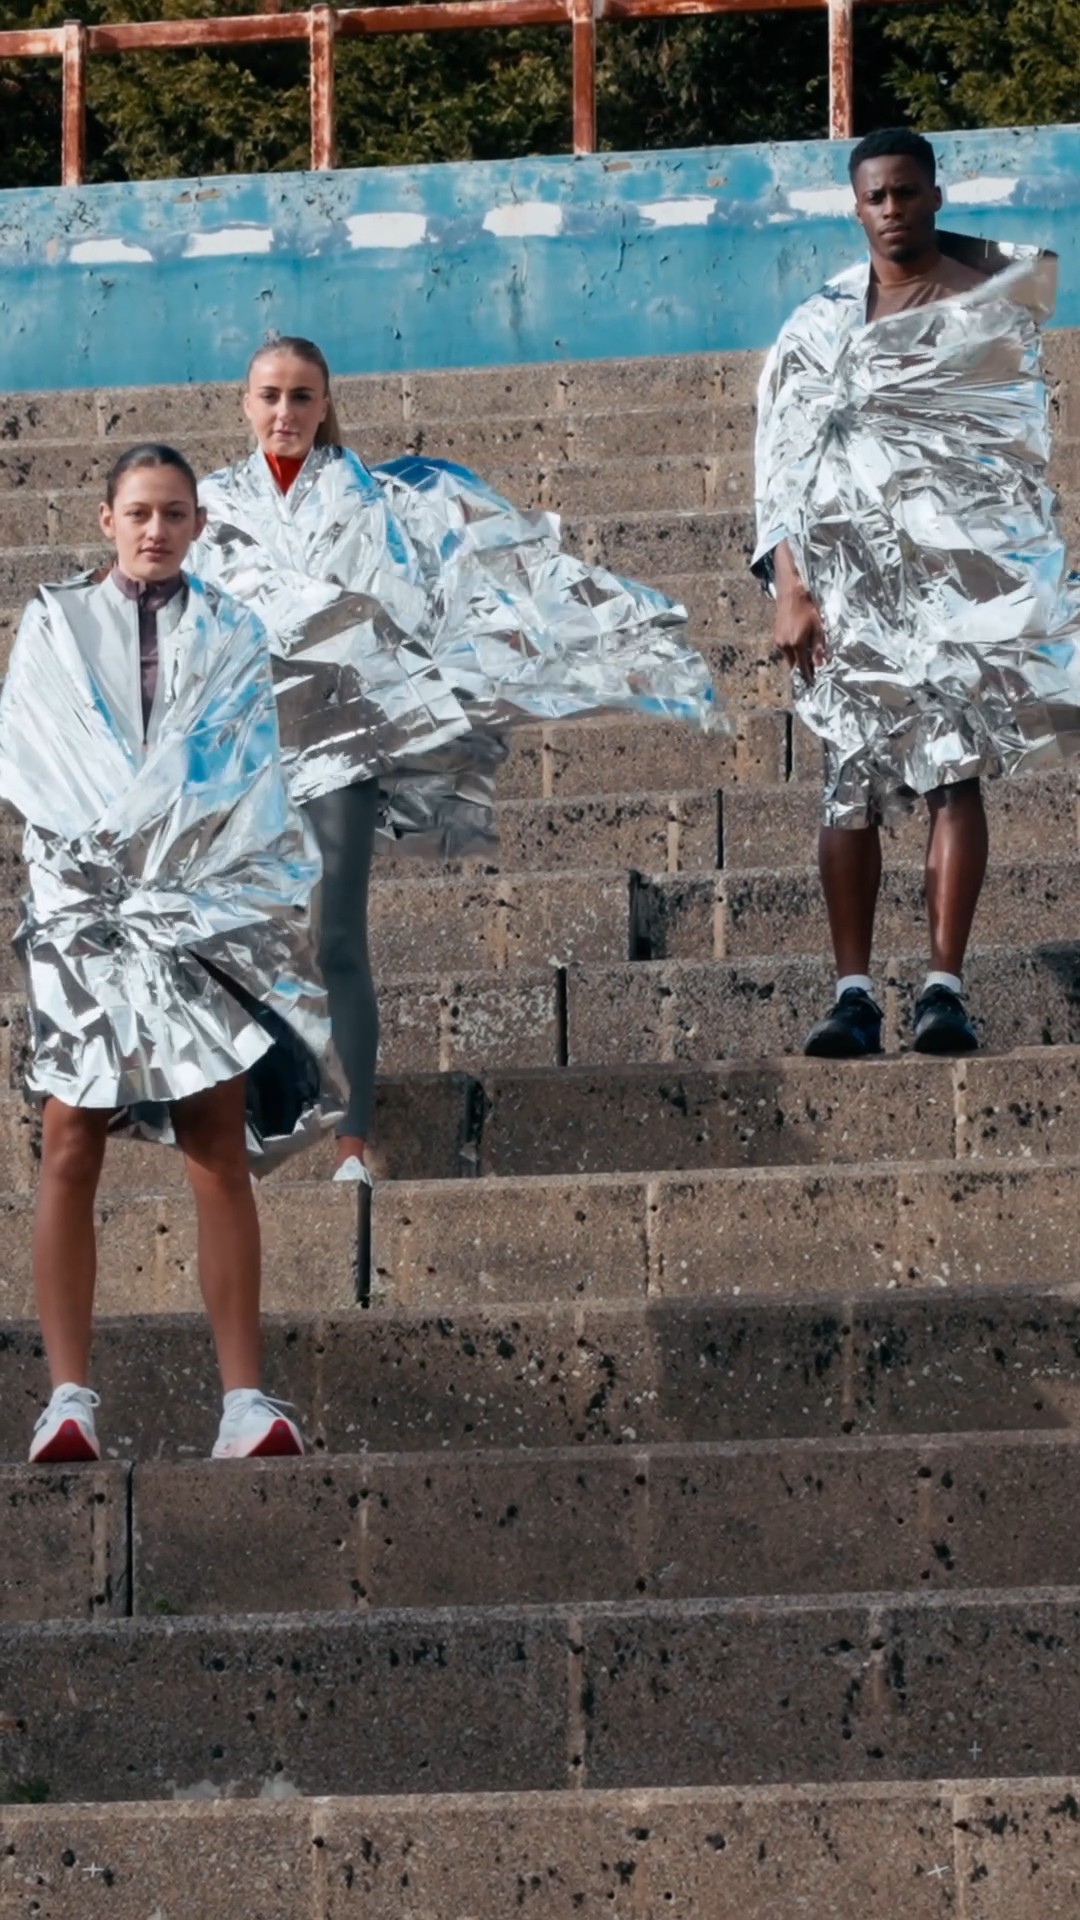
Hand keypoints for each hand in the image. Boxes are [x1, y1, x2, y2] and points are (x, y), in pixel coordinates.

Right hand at [771, 540, 825, 683]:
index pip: (802, 666)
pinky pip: (785, 649)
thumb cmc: (807, 608)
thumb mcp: (818, 627)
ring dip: (797, 659)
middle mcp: (785, 645)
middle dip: (802, 668)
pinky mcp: (776, 636)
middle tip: (812, 671)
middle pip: (794, 664)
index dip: (808, 676)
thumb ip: (818, 647)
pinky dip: (792, 651)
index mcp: (796, 644)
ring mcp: (778, 641)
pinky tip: (799, 646)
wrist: (791, 593)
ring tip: (807, 657)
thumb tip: (820, 664)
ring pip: (788, 657)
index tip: (813, 683)